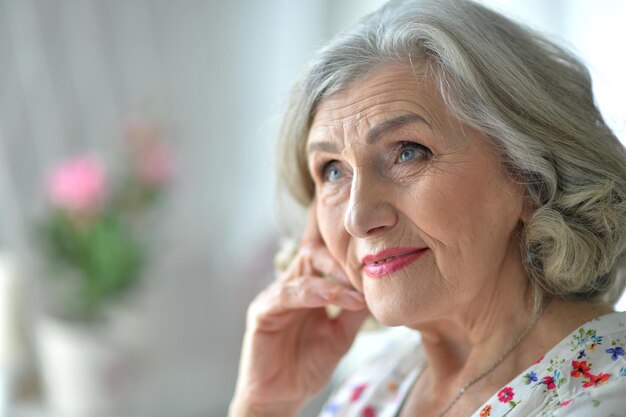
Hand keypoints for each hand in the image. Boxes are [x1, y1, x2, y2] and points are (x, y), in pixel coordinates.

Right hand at [229, 202, 368, 416]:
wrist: (282, 397)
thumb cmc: (308, 364)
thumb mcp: (341, 334)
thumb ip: (354, 310)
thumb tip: (379, 287)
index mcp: (308, 286)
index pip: (324, 254)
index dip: (339, 238)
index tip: (367, 226)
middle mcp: (291, 284)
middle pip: (315, 252)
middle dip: (342, 251)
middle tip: (370, 254)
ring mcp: (275, 296)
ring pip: (305, 270)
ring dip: (336, 275)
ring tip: (360, 284)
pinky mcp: (263, 311)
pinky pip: (289, 294)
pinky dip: (317, 293)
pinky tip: (342, 299)